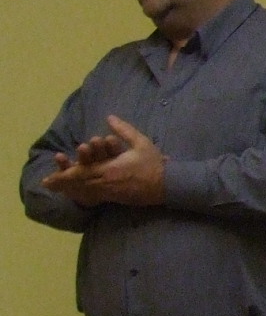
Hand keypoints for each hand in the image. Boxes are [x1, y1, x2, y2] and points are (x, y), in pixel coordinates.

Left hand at [41, 116, 166, 206]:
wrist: (167, 185)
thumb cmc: (153, 164)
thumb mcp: (141, 143)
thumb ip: (124, 130)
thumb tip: (109, 118)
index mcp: (110, 168)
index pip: (81, 172)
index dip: (63, 175)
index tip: (50, 176)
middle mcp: (106, 182)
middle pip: (78, 184)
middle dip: (62, 184)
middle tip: (47, 184)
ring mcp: (110, 192)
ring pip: (84, 192)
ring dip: (69, 190)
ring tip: (56, 189)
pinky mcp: (115, 198)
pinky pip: (94, 198)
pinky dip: (81, 196)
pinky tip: (75, 194)